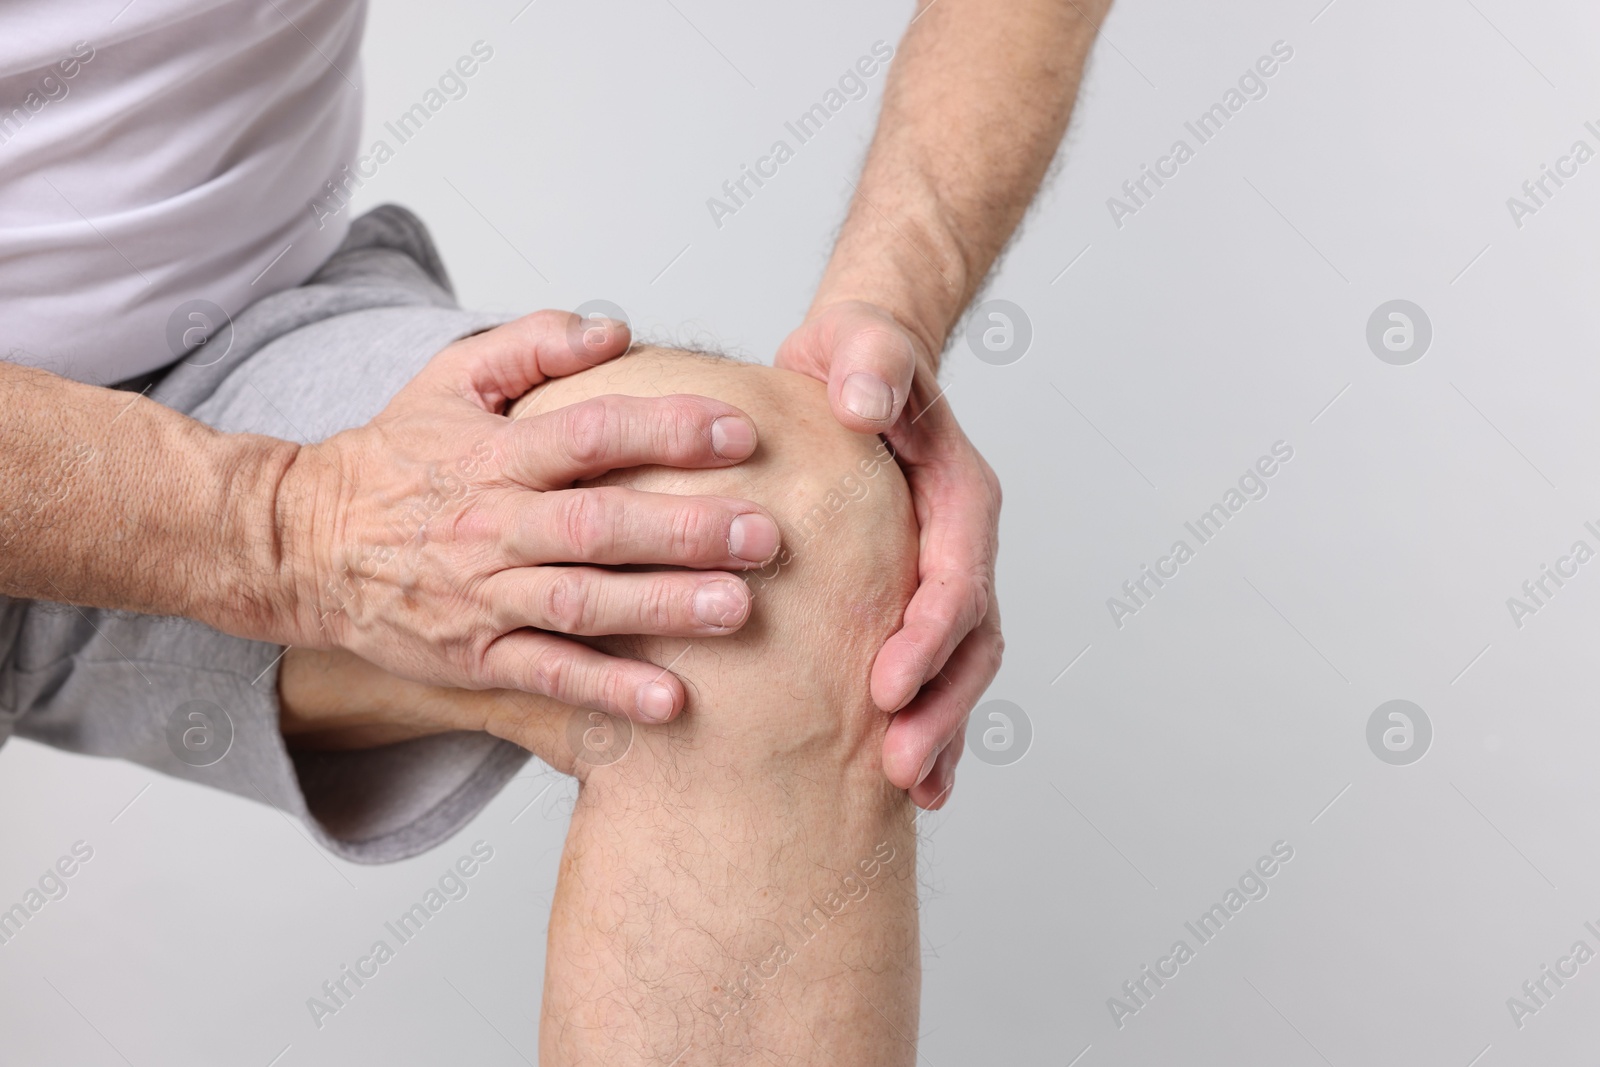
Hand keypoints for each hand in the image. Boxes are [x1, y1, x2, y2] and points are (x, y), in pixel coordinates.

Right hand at [273, 309, 780, 723]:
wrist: (300, 543)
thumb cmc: (391, 461)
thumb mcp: (448, 380)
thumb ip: (533, 345)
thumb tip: (617, 328)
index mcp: (496, 455)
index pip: (591, 433)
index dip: (666, 430)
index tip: (738, 431)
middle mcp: (495, 526)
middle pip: (600, 526)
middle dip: (687, 530)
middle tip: (765, 534)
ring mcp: (485, 596)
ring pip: (583, 603)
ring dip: (662, 609)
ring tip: (738, 611)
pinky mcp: (476, 655)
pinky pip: (548, 675)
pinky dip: (608, 689)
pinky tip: (671, 701)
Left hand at [776, 301, 1001, 809]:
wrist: (857, 366)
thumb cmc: (856, 355)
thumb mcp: (858, 340)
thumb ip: (871, 362)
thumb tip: (865, 401)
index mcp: (960, 496)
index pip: (957, 578)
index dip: (927, 637)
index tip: (885, 686)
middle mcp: (962, 544)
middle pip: (970, 642)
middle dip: (941, 707)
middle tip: (897, 764)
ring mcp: (943, 576)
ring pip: (959, 669)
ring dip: (940, 730)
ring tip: (907, 787)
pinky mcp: (912, 598)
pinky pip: (934, 672)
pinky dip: (932, 725)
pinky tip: (912, 784)